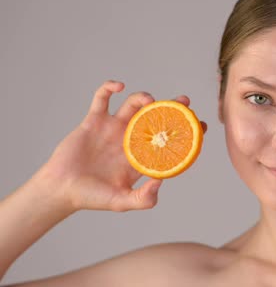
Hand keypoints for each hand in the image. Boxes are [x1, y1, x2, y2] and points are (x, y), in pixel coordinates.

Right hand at [35, 80, 206, 211]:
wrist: (61, 190)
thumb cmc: (92, 198)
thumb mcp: (122, 202)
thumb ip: (144, 199)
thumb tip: (161, 182)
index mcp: (142, 156)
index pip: (170, 140)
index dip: (186, 132)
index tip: (202, 124)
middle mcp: (130, 139)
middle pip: (156, 117)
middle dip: (172, 108)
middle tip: (184, 101)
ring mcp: (113, 128)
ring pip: (133, 105)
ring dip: (143, 98)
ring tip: (149, 101)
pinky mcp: (94, 121)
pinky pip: (103, 99)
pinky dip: (110, 88)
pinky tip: (119, 86)